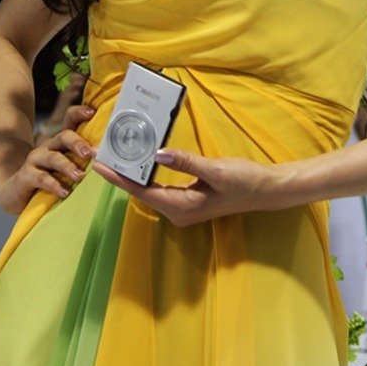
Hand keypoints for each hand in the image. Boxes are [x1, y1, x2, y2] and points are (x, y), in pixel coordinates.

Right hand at [0, 103, 96, 214]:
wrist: (14, 191)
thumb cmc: (48, 177)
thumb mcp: (65, 167)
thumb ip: (82, 161)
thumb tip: (110, 162)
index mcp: (60, 142)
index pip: (69, 120)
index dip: (79, 113)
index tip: (92, 112)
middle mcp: (48, 146)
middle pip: (64, 136)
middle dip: (78, 143)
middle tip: (90, 154)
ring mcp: (35, 159)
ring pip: (53, 157)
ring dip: (67, 166)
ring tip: (80, 176)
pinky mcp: (26, 175)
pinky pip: (41, 177)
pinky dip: (54, 184)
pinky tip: (64, 192)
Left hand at [91, 148, 276, 226]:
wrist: (266, 189)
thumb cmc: (244, 180)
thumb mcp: (216, 170)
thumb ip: (186, 162)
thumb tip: (157, 154)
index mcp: (182, 207)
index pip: (141, 192)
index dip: (119, 179)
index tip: (99, 165)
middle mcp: (178, 211)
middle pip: (141, 193)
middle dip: (121, 176)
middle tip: (102, 155)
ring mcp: (183, 207)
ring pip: (150, 190)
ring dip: (133, 175)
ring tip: (115, 157)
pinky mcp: (189, 199)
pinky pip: (160, 188)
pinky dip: (147, 175)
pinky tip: (141, 162)